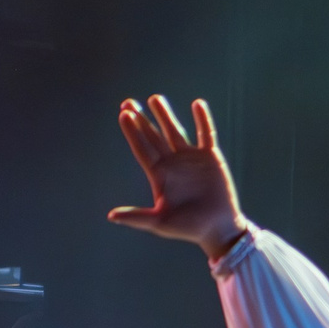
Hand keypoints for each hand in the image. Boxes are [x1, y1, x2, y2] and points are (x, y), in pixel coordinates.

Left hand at [110, 96, 249, 257]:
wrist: (218, 228)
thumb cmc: (188, 228)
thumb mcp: (160, 222)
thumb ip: (137, 217)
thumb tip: (111, 216)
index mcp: (159, 175)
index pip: (142, 149)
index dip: (132, 132)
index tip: (124, 115)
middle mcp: (172, 163)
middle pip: (154, 136)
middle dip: (142, 120)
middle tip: (128, 102)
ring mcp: (191, 158)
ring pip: (175, 131)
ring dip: (165, 115)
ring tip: (155, 99)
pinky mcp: (211, 157)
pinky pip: (206, 134)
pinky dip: (203, 119)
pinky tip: (197, 104)